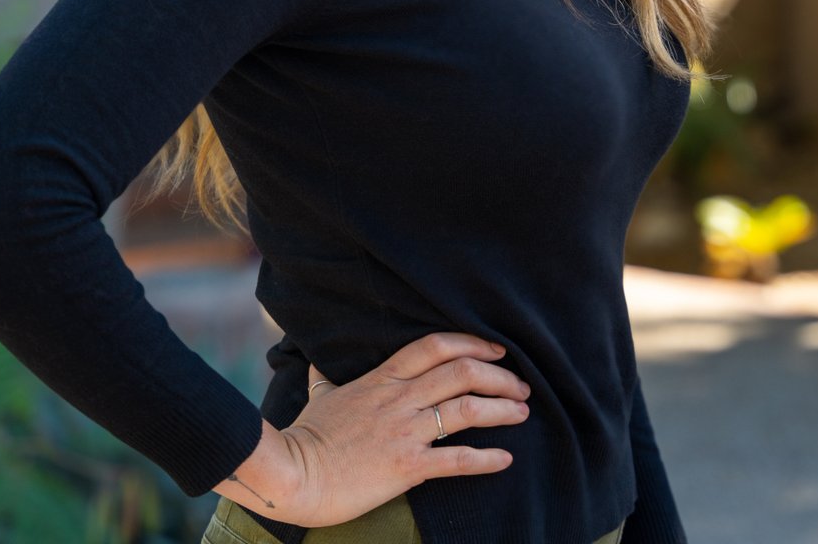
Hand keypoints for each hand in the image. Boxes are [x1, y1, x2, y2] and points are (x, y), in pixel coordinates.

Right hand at [274, 332, 530, 527]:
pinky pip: (456, 459)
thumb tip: (318, 357)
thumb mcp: (319, 393)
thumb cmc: (307, 435)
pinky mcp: (407, 466)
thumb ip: (326, 374)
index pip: (436, 346)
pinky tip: (506, 459)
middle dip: (498, 376)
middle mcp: (400, 398)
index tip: (497, 349)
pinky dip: (486, 459)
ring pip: (466, 409)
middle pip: (461, 372)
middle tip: (520, 384)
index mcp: (383, 376)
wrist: (295, 474)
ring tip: (522, 412)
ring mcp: (405, 431)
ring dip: (501, 409)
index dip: (472, 342)